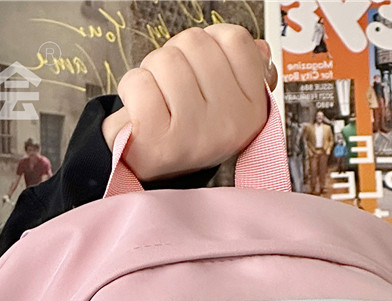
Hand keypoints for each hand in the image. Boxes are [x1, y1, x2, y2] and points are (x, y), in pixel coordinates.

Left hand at [101, 25, 276, 180]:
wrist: (152, 170)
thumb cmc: (184, 129)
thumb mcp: (223, 101)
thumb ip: (241, 70)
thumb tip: (260, 49)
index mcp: (252, 109)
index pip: (236, 40)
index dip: (210, 44)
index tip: (200, 71)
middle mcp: (230, 124)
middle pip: (196, 42)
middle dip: (175, 56)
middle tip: (172, 90)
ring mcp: (196, 135)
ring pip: (166, 59)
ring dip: (151, 72)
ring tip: (157, 100)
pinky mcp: (161, 143)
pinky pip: (140, 83)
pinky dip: (131, 89)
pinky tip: (140, 111)